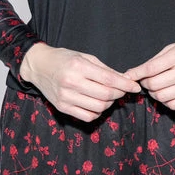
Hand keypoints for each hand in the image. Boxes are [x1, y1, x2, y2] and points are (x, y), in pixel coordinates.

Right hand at [18, 43, 141, 123]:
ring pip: (99, 108)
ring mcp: (66, 97)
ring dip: (109, 103)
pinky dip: (97, 112)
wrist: (39, 66)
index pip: (109, 80)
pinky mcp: (62, 108)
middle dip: (119, 94)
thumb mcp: (85, 57)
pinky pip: (88, 116)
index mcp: (78, 66)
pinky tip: (97, 103)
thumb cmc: (63, 59)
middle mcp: (71, 82)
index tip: (135, 87)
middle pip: (106, 95)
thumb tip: (125, 80)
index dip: (126, 85)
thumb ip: (105, 70)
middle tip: (122, 90)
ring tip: (108, 96)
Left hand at [123, 36, 174, 109]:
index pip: (151, 68)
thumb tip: (135, 73)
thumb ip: (155, 60)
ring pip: (162, 97)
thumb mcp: (174, 47)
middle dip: (144, 84)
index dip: (136, 73)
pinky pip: (174, 105)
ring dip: (153, 93)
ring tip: (155, 86)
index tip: (128, 75)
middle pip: (155, 85)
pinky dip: (165, 101)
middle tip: (144, 80)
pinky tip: (166, 93)